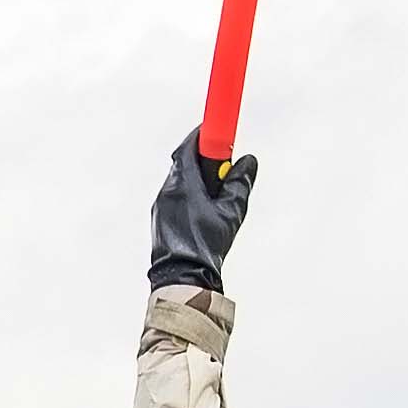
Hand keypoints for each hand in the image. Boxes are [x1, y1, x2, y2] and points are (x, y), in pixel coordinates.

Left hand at [149, 133, 256, 290]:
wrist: (181, 277)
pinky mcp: (160, 220)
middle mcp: (167, 191)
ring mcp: (160, 206)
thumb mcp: (231, 211)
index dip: (202, 136)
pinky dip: (190, 195)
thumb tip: (248, 161)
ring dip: (198, 179)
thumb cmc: (205, 244)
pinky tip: (205, 211)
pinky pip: (175, 198)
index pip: (188, 147)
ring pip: (180, 182)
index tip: (216, 131)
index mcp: (182, 184)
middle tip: (224, 162)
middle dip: (204, 159)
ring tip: (218, 194)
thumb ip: (239, 183)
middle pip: (184, 163)